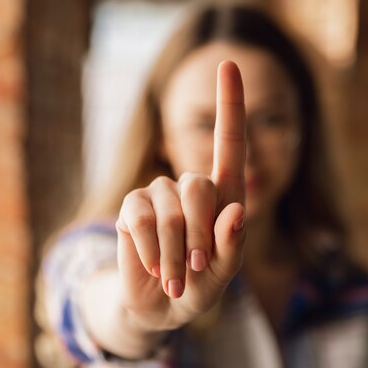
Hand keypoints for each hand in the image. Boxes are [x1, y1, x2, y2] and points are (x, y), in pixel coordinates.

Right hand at [115, 60, 245, 333]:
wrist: (158, 304)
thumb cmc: (199, 285)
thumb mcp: (222, 274)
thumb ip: (231, 247)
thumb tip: (234, 213)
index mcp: (223, 196)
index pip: (229, 144)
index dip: (230, 105)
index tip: (229, 63)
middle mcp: (191, 187)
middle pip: (200, 186)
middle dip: (200, 234)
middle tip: (195, 267)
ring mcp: (159, 195)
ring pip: (171, 208)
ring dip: (175, 252)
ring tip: (175, 277)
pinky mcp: (133, 209)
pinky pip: (141, 219)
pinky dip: (151, 251)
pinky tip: (153, 267)